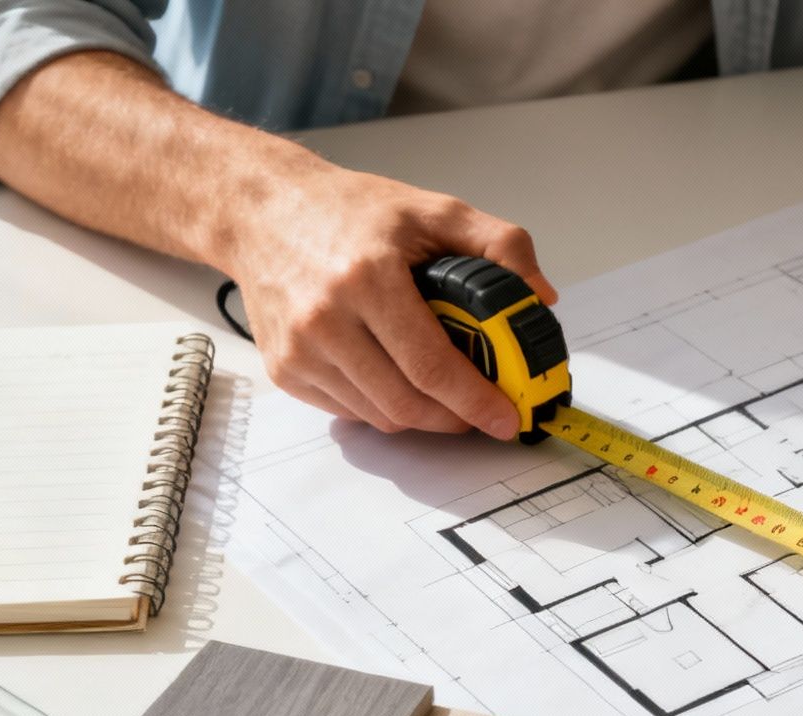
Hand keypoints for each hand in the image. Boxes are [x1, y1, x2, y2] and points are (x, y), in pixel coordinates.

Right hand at [227, 155, 554, 435]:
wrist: (262, 211)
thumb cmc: (345, 210)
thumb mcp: (432, 209)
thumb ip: (498, 244)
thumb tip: (540, 294)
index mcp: (367, 278)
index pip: (430, 365)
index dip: (474, 401)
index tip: (505, 418)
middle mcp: (326, 319)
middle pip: (405, 403)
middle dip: (453, 419)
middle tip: (480, 412)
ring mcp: (300, 349)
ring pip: (378, 415)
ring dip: (420, 416)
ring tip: (442, 395)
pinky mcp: (285, 369)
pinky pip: (348, 410)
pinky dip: (381, 406)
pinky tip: (395, 379)